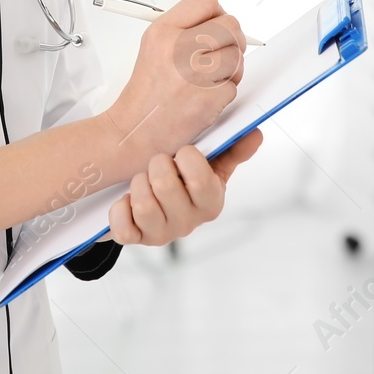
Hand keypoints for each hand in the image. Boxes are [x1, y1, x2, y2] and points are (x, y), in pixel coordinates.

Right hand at [102, 0, 246, 165]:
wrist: (135, 130)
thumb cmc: (147, 91)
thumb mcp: (154, 45)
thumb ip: (185, 27)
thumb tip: (220, 19)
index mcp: (163, 30)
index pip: (207, 2)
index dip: (218, 13)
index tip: (216, 26)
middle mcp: (178, 48)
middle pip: (231, 26)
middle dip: (232, 40)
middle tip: (221, 53)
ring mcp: (195, 74)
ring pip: (237, 56)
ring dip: (231, 68)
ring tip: (210, 78)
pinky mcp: (208, 98)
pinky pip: (233, 85)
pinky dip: (224, 92)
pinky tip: (205, 97)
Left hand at [107, 130, 263, 245]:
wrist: (153, 204)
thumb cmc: (184, 182)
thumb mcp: (210, 166)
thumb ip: (231, 150)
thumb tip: (254, 134)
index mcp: (211, 203)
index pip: (201, 180)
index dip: (186, 158)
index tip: (182, 152)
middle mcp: (188, 223)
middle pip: (166, 185)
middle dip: (157, 165)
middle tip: (159, 164)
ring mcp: (161, 234)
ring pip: (142, 203)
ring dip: (138, 184)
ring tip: (144, 181)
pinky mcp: (135, 239)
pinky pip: (121, 227)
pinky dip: (119, 209)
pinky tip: (127, 201)